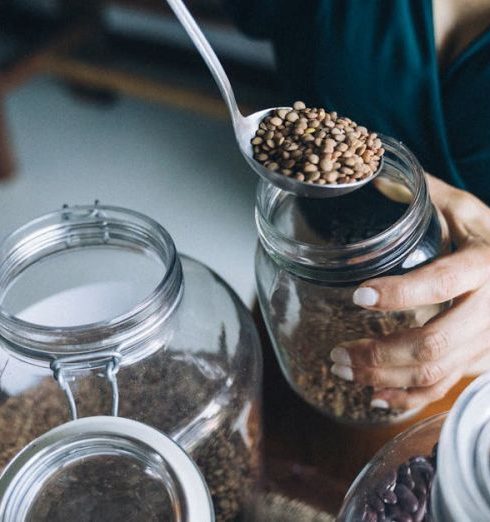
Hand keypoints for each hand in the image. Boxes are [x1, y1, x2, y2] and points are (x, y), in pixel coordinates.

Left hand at [330, 174, 489, 410]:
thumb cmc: (483, 231)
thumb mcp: (457, 205)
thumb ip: (418, 193)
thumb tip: (365, 175)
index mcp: (485, 262)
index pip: (443, 282)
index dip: (401, 293)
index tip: (359, 296)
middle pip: (436, 342)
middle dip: (381, 353)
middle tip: (338, 352)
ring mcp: (488, 339)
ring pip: (437, 370)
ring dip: (385, 378)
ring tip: (343, 369)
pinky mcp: (480, 359)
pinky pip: (445, 386)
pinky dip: (409, 398)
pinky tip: (376, 397)